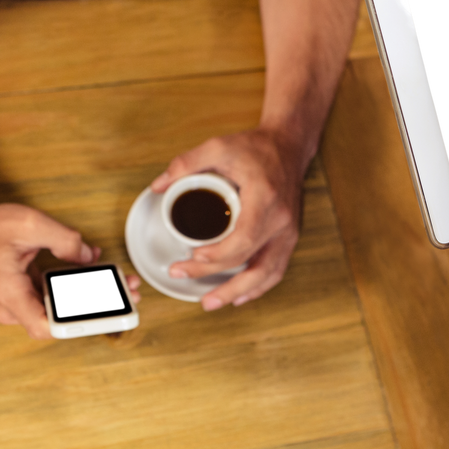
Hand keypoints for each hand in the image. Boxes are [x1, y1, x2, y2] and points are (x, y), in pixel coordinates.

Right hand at [0, 203, 140, 338]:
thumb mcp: (30, 224)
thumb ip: (64, 240)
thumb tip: (88, 256)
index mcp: (11, 295)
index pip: (46, 327)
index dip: (77, 325)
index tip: (105, 314)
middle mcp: (14, 307)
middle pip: (60, 319)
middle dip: (97, 307)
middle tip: (127, 293)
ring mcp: (19, 303)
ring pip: (59, 309)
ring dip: (89, 298)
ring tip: (120, 284)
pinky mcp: (25, 295)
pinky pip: (54, 298)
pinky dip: (75, 287)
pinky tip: (96, 272)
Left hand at [151, 128, 303, 310]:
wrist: (289, 146)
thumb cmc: (256, 148)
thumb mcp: (219, 146)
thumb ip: (187, 163)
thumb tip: (158, 185)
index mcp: (266, 199)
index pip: (245, 238)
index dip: (219, 254)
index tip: (194, 256)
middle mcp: (281, 220)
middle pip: (251, 262)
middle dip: (216, 277)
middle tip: (183, 275)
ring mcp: (288, 232)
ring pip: (266, 274)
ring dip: (238, 292)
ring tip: (210, 303)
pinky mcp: (288, 237)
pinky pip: (275, 270)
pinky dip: (257, 287)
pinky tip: (239, 296)